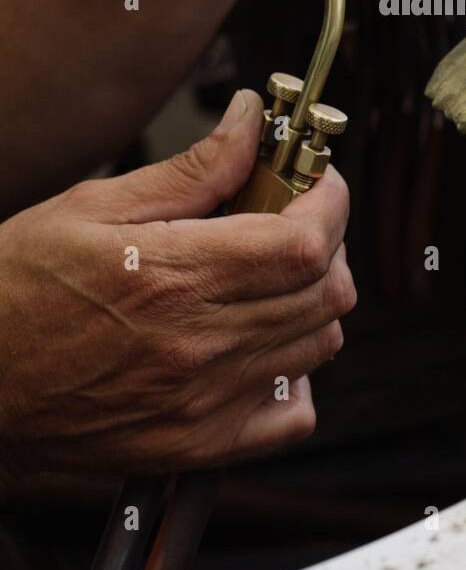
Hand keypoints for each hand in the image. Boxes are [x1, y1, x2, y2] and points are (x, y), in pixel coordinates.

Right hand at [0, 91, 353, 479]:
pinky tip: (260, 344)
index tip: (317, 182)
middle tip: (290, 219)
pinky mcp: (199, 445)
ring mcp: (204, 403)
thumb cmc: (15, 293)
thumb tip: (249, 124)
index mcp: (175, 278)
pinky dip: (298, 374)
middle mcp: (199, 346)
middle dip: (327, 242)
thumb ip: (191, 170)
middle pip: (327, 292)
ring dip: (313, 300)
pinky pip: (294, 414)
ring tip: (268, 276)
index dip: (329, 202)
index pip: (305, 243)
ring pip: (319, 345)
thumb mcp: (92, 208)